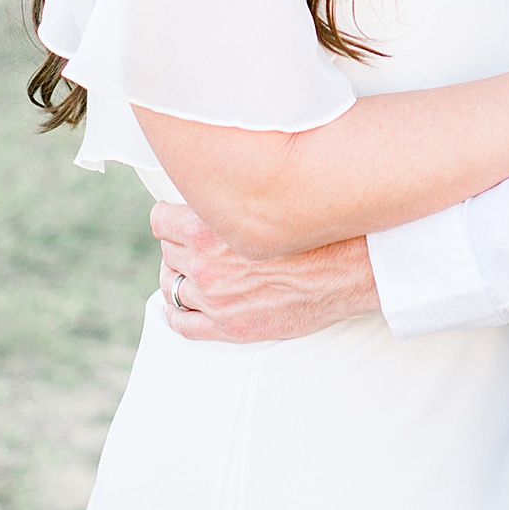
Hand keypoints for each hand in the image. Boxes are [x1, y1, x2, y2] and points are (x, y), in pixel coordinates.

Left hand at [152, 203, 378, 340]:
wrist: (348, 269)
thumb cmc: (315, 228)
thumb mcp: (266, 198)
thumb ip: (233, 196)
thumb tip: (218, 182)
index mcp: (208, 227)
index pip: (160, 221)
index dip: (171, 219)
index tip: (181, 219)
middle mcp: (205, 264)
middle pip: (167, 252)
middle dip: (180, 246)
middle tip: (196, 244)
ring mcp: (215, 298)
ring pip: (170, 285)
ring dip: (178, 277)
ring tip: (191, 273)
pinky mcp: (229, 327)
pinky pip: (181, 324)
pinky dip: (175, 314)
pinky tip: (181, 307)